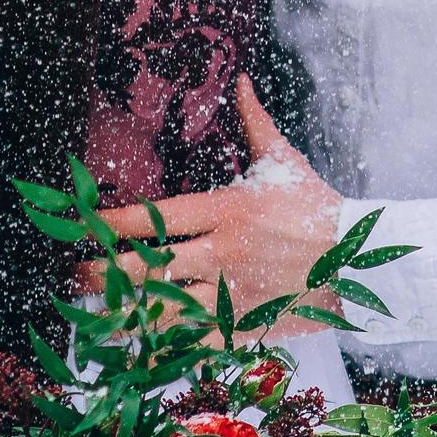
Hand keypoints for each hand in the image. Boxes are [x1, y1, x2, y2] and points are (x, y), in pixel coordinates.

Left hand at [79, 79, 344, 335]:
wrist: (361, 262)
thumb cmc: (318, 208)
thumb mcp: (285, 161)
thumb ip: (255, 121)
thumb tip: (242, 80)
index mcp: (228, 211)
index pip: (159, 217)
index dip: (117, 222)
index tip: (86, 222)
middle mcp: (224, 253)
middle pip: (149, 267)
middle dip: (105, 272)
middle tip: (74, 274)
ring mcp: (234, 294)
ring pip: (166, 310)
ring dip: (124, 315)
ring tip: (92, 317)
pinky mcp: (246, 326)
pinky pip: (196, 343)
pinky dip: (164, 351)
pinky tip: (136, 356)